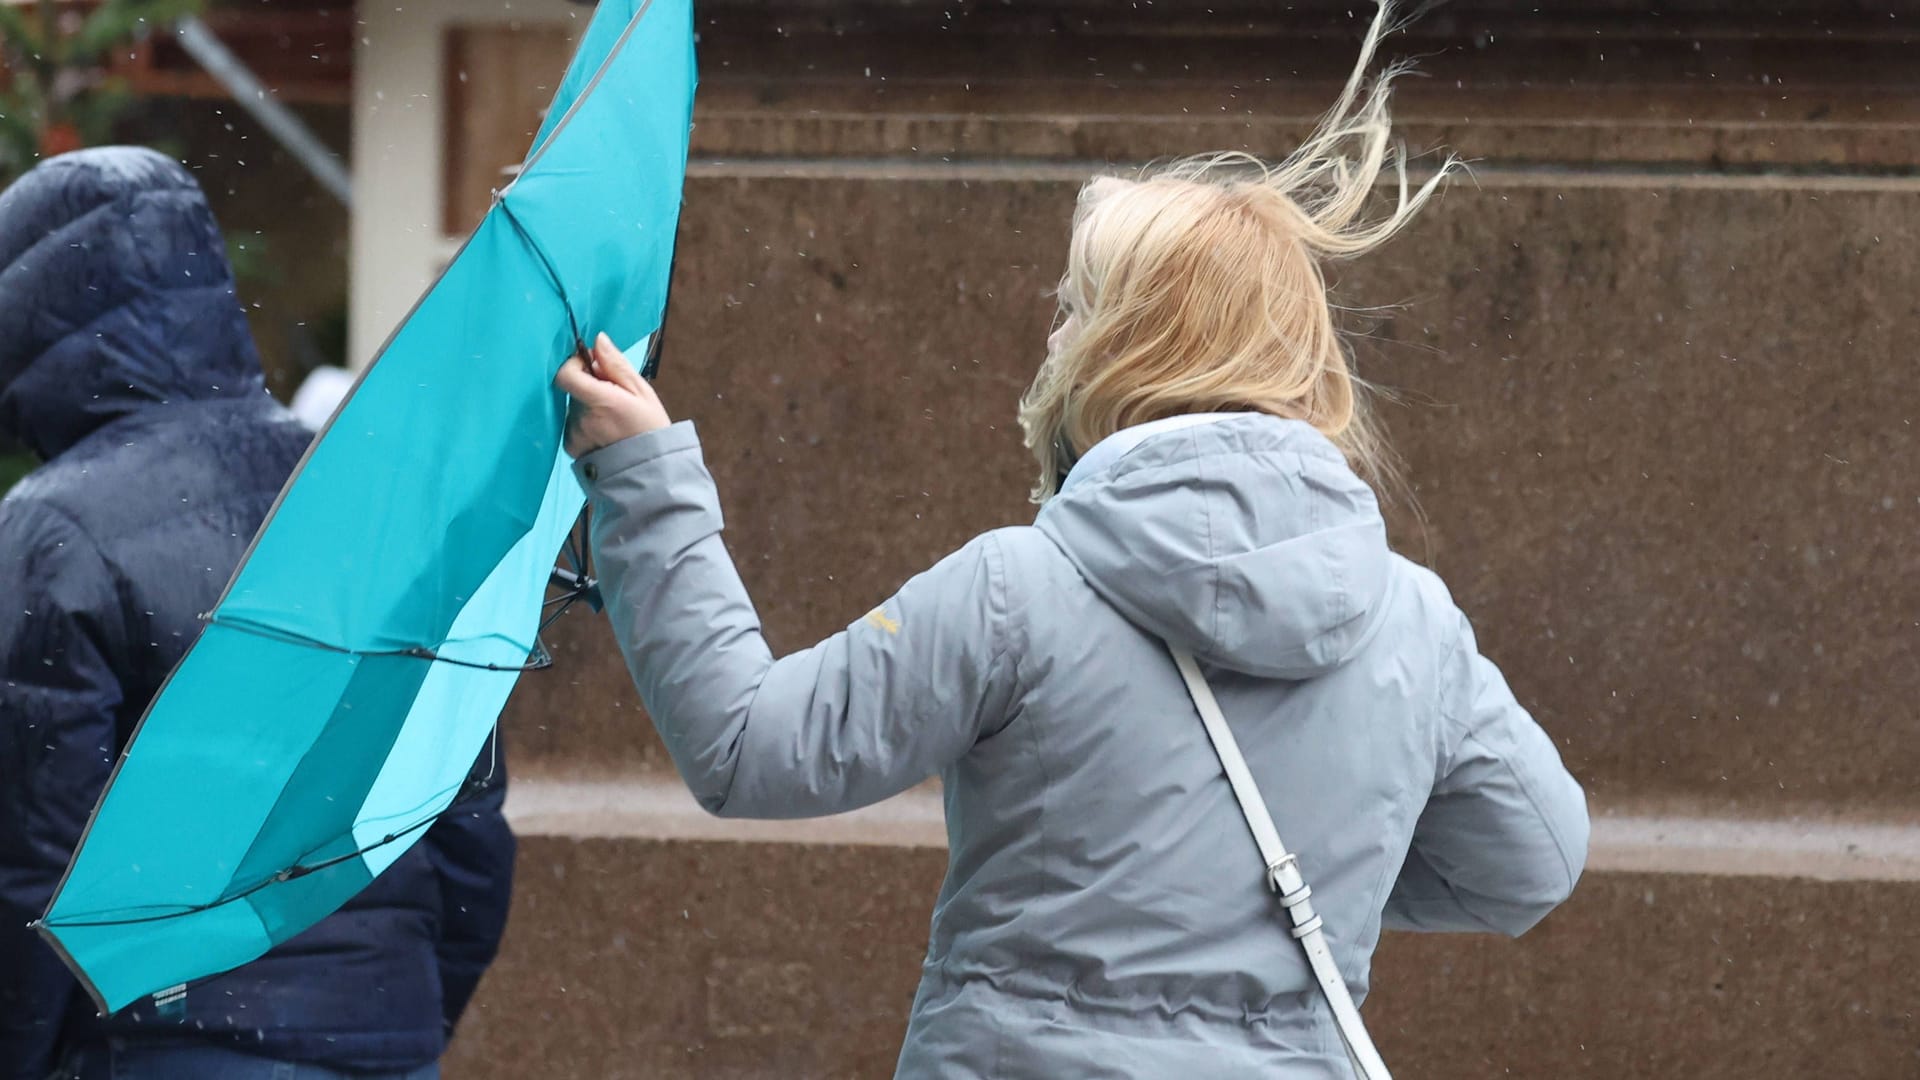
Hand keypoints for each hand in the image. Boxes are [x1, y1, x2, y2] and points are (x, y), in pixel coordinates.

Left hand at [555, 332, 671, 457]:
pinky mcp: (570, 446)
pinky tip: (605, 432)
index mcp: (602, 402)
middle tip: (614, 398)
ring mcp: (574, 434)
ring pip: (574, 406)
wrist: (649, 471)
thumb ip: (616, 365)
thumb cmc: (650, 429)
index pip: (566, 375)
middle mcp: (583, 419)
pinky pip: (572, 423)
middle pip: (574, 389)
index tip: (589, 365)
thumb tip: (598, 340)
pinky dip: (585, 423)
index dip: (574, 364)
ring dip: (588, 406)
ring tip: (613, 420)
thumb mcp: (642, 392)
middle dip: (590, 387)